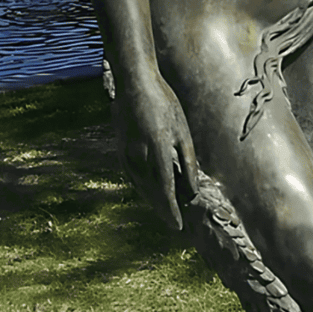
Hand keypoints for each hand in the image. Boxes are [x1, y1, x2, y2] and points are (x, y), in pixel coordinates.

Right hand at [112, 73, 198, 230]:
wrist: (135, 84)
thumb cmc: (164, 103)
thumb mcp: (183, 130)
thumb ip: (187, 160)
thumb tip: (192, 188)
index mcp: (159, 150)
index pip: (165, 190)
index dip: (171, 211)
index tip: (178, 227)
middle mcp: (140, 156)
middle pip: (152, 193)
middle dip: (163, 210)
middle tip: (174, 223)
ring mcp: (128, 154)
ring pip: (141, 186)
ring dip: (153, 200)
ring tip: (165, 210)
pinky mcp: (121, 150)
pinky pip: (133, 176)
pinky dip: (143, 187)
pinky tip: (151, 190)